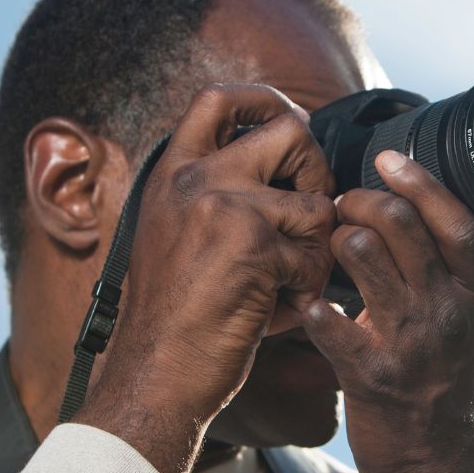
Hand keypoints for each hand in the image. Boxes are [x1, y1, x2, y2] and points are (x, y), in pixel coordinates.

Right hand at [75, 84, 335, 472]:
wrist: (155, 372)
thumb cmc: (172, 316)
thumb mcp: (174, 234)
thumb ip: (213, 194)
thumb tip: (281, 169)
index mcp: (173, 173)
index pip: (218, 99)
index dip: (265, 102)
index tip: (290, 123)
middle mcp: (195, 179)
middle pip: (291, 131)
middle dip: (317, 171)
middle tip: (310, 217)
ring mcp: (225, 207)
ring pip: (318, 203)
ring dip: (317, 249)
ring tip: (287, 284)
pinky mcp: (256, 246)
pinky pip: (317, 256)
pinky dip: (307, 290)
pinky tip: (277, 311)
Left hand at [298, 150, 473, 472]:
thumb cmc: (468, 399)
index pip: (458, 223)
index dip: (423, 183)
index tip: (391, 157)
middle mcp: (449, 315)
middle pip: (405, 227)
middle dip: (367, 199)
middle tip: (344, 198)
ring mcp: (410, 346)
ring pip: (366, 259)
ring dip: (339, 238)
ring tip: (327, 239)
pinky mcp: (369, 377)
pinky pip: (329, 323)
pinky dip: (310, 304)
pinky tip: (305, 298)